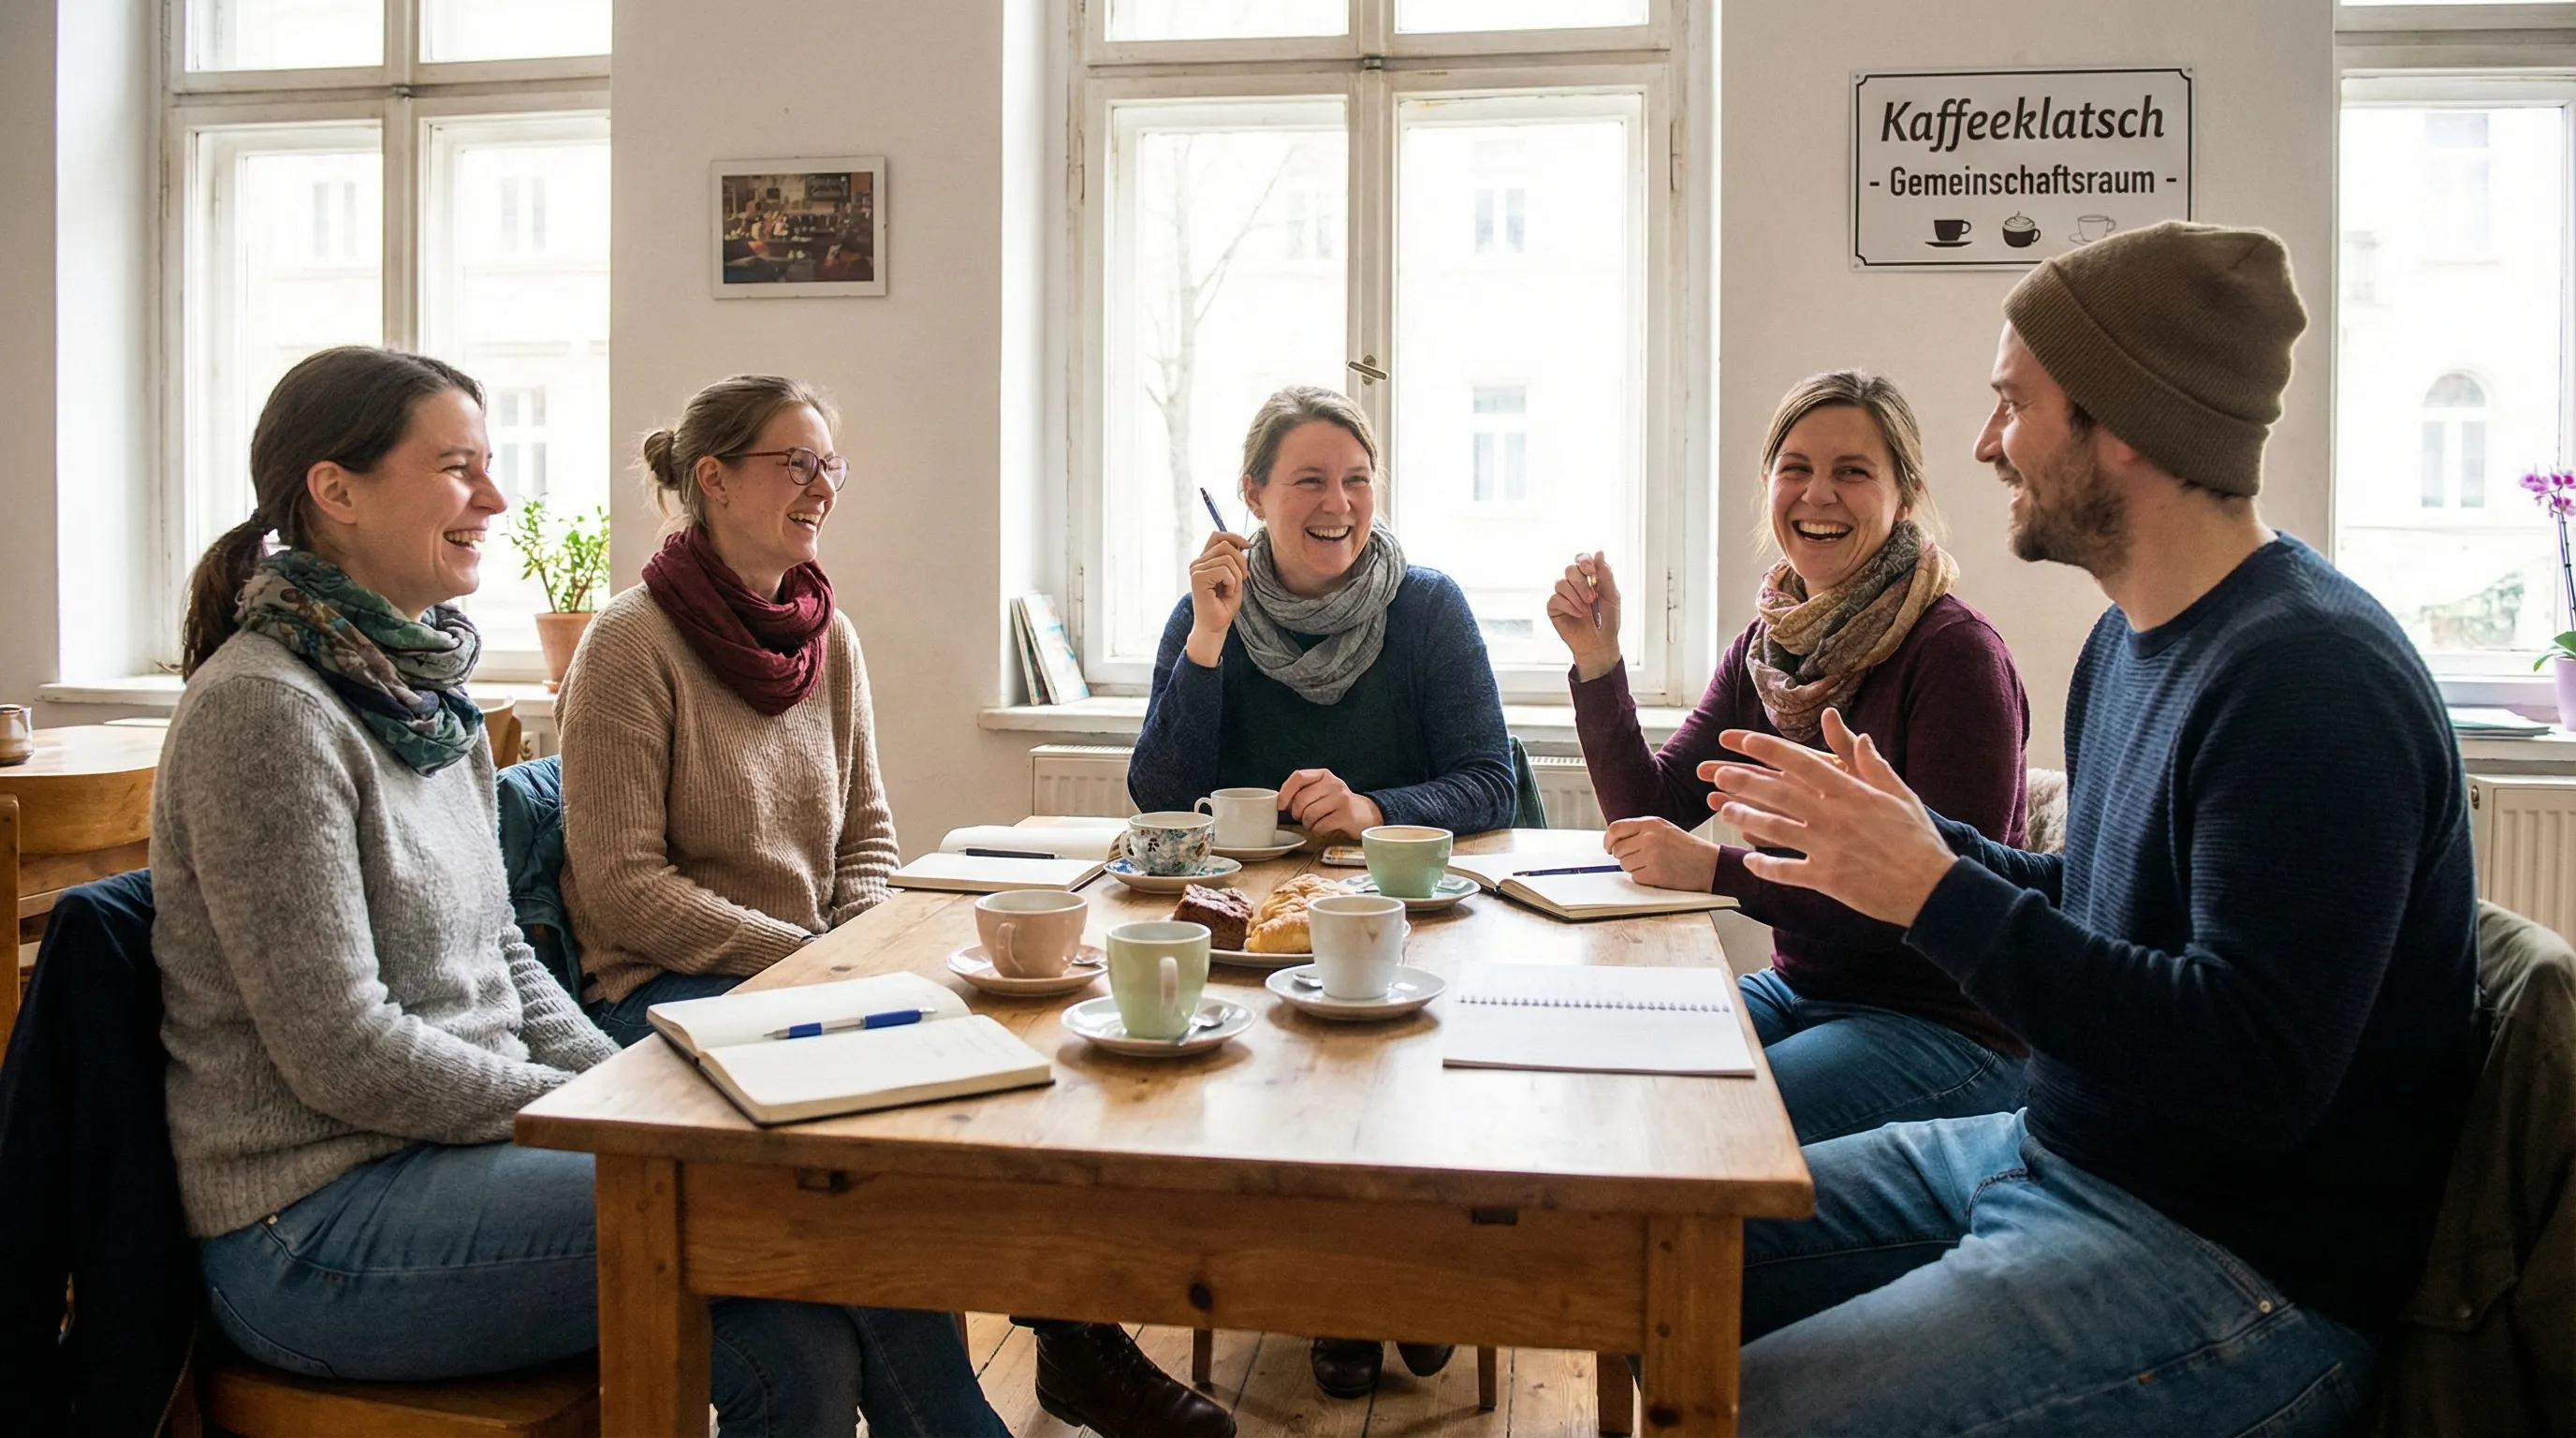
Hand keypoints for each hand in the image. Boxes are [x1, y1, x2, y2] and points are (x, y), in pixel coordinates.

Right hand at [1183, 531, 1252, 667]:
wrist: (1215, 626)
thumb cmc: (1224, 605)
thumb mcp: (1234, 577)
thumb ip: (1235, 560)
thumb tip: (1242, 543)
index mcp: (1204, 560)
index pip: (1217, 536)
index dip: (1234, 537)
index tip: (1248, 547)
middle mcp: (1197, 562)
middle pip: (1226, 546)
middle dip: (1241, 562)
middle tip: (1243, 579)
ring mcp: (1196, 569)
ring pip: (1227, 558)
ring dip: (1237, 576)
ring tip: (1232, 589)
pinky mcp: (1197, 577)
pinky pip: (1224, 570)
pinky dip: (1232, 582)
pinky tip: (1227, 593)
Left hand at [1277, 768, 1383, 840]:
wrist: (1364, 813)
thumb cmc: (1335, 803)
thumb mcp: (1321, 791)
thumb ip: (1302, 792)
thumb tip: (1280, 803)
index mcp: (1324, 774)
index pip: (1298, 776)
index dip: (1285, 792)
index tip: (1281, 805)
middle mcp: (1333, 784)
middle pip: (1301, 800)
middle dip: (1297, 814)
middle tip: (1303, 817)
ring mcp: (1341, 799)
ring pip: (1309, 815)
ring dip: (1307, 823)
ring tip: (1314, 822)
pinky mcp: (1346, 815)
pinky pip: (1320, 826)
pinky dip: (1317, 829)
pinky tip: (1324, 826)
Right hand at [1545, 551, 1623, 681]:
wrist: (1600, 643)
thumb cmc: (1608, 620)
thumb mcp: (1612, 595)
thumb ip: (1605, 574)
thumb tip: (1599, 553)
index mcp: (1589, 578)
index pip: (1581, 559)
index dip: (1584, 561)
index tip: (1591, 572)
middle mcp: (1574, 584)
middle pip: (1570, 569)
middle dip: (1581, 583)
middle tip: (1592, 598)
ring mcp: (1563, 595)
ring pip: (1561, 583)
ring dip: (1576, 597)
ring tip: (1586, 610)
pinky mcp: (1554, 608)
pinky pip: (1555, 599)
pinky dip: (1569, 606)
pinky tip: (1577, 614)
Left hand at [1603, 816, 1720, 891]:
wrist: (1709, 864)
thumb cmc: (1687, 848)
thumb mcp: (1664, 829)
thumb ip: (1640, 831)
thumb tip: (1614, 842)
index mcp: (1650, 823)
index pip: (1615, 829)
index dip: (1608, 840)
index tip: (1608, 848)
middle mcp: (1649, 838)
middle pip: (1618, 850)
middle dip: (1625, 856)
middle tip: (1642, 858)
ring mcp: (1651, 856)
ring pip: (1624, 865)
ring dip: (1635, 868)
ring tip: (1655, 864)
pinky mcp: (1654, 874)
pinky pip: (1635, 877)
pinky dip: (1644, 878)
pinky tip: (1659, 872)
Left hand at [1693, 708, 1956, 925]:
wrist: (1932, 887)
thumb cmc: (1918, 838)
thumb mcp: (1899, 794)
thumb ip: (1871, 763)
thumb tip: (1857, 733)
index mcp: (1852, 792)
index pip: (1801, 764)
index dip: (1768, 750)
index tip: (1741, 740)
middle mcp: (1835, 816)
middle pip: (1778, 794)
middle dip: (1742, 781)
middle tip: (1715, 773)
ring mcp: (1828, 848)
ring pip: (1774, 829)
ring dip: (1744, 818)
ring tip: (1723, 810)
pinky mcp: (1826, 878)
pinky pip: (1785, 870)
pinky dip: (1763, 865)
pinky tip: (1746, 860)